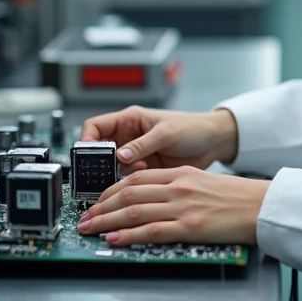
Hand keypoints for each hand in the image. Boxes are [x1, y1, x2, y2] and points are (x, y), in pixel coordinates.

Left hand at [77, 166, 268, 246]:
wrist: (260, 206)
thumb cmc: (234, 196)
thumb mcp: (201, 180)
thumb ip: (175, 184)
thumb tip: (148, 196)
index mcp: (180, 174)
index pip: (135, 179)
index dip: (110, 190)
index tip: (97, 201)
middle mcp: (177, 187)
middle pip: (128, 194)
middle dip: (101, 207)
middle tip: (85, 218)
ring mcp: (183, 207)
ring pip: (134, 211)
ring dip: (107, 221)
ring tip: (90, 229)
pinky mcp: (190, 226)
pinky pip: (152, 230)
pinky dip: (129, 235)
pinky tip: (114, 238)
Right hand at [79, 106, 237, 171]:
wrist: (213, 143)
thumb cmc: (192, 128)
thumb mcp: (166, 133)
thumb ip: (143, 144)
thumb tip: (120, 156)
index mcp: (130, 120)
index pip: (96, 127)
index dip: (88, 139)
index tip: (89, 154)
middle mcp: (129, 137)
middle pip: (100, 149)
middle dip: (99, 162)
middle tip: (103, 172)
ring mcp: (136, 154)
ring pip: (112, 166)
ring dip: (117, 173)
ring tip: (134, 173)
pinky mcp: (145, 170)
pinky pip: (127, 178)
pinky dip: (130, 181)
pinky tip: (144, 177)